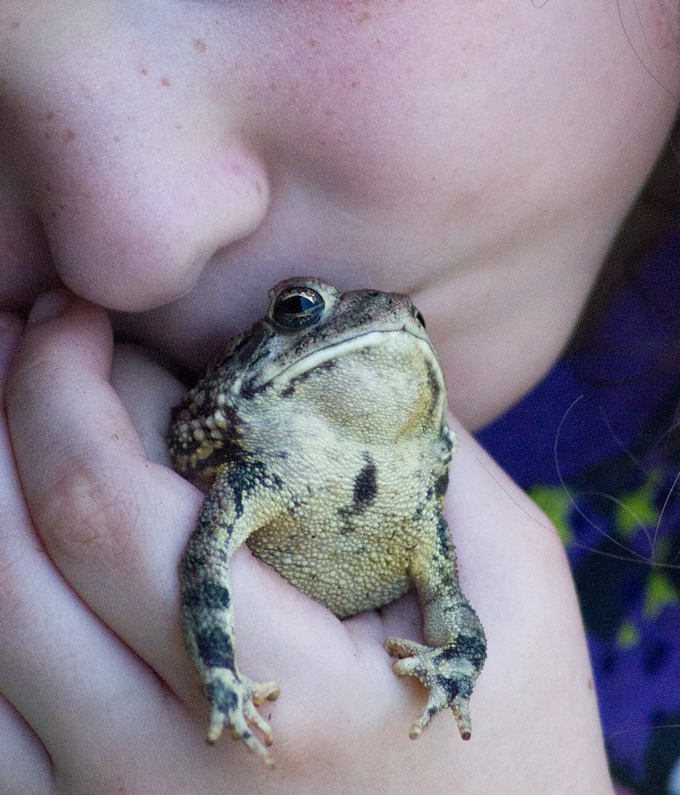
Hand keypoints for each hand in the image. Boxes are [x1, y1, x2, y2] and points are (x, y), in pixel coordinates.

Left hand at [0, 292, 614, 793]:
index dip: (63, 387)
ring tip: (18, 412)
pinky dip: (2, 596)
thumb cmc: (516, 739)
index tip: (74, 311)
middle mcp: (169, 776)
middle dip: (5, 414)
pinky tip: (29, 527)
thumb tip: (323, 350)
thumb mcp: (512, 584)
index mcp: (293, 699)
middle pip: (14, 568)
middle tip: (29, 331)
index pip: (112, 514)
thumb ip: (424, 453)